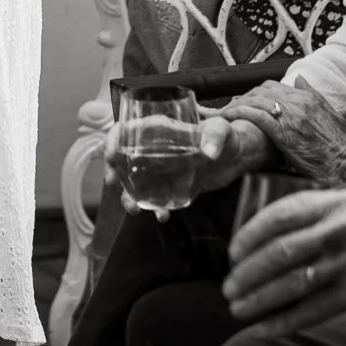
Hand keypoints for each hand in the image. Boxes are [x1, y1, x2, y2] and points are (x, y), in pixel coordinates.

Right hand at [103, 110, 271, 219]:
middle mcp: (153, 149)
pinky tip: (162, 216)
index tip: (109, 155)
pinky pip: (154, 198)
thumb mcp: (221, 129)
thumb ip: (215, 134)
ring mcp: (159, 170)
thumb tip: (208, 151)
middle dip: (113, 171)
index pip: (126, 130)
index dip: (112, 140)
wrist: (235, 157)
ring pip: (134, 182)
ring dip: (129, 195)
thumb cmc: (225, 135)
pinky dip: (154, 208)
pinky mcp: (169, 187)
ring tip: (133, 209)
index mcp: (158, 129)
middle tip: (113, 183)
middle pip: (123, 157)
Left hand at [221, 82, 345, 186]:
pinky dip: (238, 113)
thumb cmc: (341, 147)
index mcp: (308, 98)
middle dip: (245, 97)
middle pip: (261, 90)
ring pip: (255, 100)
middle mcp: (297, 102)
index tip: (248, 99)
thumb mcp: (333, 115)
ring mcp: (290, 115)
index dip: (257, 92)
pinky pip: (254, 115)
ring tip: (226, 112)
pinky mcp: (282, 131)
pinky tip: (228, 116)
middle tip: (233, 107)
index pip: (274, 86)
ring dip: (237, 105)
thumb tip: (300, 79)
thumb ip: (314, 96)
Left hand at [224, 186, 345, 331]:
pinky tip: (264, 329)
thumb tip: (263, 235)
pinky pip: (314, 310)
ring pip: (294, 283)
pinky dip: (284, 321)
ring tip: (238, 309)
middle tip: (228, 288)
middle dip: (248, 273)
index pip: (281, 215)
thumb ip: (318, 216)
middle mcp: (342, 229)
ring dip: (260, 298)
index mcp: (336, 203)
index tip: (232, 253)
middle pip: (282, 252)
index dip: (250, 234)